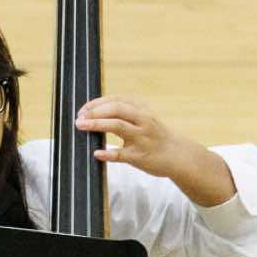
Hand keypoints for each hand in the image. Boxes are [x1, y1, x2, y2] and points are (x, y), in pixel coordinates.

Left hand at [75, 96, 235, 205]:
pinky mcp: (139, 156)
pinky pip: (121, 154)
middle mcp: (142, 121)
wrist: (177, 155)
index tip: (83, 108)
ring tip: (81, 126)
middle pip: (116, 109)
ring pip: (117, 126)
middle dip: (95, 111)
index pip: (116, 100)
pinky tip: (97, 153)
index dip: (97, 103)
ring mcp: (141, 138)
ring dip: (97, 125)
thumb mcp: (144, 117)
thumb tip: (95, 110)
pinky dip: (108, 153)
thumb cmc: (155, 136)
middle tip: (79, 117)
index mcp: (141, 110)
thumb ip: (125, 112)